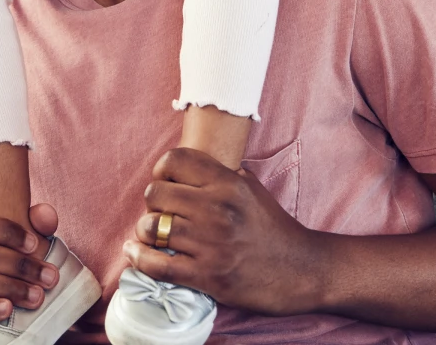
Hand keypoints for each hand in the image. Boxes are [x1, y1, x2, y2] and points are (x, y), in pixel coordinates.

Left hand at [124, 148, 324, 314]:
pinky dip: (140, 259)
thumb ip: (224, 174)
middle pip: (156, 193)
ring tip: (153, 234)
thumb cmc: (274, 228)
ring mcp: (210, 243)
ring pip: (152, 227)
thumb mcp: (253, 189)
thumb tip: (193, 166)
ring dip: (146, 231)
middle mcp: (217, 208)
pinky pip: (157, 265)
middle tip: (161, 211)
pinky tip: (136, 253)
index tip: (164, 180)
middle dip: (153, 202)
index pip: (176, 160)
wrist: (299, 270)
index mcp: (229, 183)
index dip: (162, 169)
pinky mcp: (206, 275)